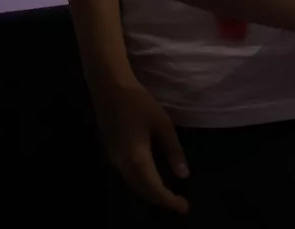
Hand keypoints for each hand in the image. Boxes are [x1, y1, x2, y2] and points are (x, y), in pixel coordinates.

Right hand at [92, 77, 188, 213]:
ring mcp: (114, 158)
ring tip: (167, 195)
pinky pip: (127, 175)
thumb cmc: (139, 103)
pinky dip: (141, 183)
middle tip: (179, 204)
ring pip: (133, 184)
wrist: (110, 87)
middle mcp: (122, 163)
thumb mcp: (163, 124)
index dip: (169, 200)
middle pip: (142, 190)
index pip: (154, 188)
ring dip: (150, 192)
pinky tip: (151, 179)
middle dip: (160, 200)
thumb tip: (183, 175)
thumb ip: (173, 151)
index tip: (184, 207)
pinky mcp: (111, 152)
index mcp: (136, 158)